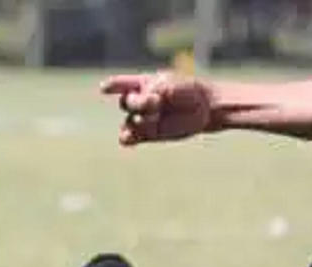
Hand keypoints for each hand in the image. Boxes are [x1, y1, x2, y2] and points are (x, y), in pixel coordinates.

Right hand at [99, 72, 213, 145]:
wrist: (206, 108)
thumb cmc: (189, 91)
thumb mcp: (172, 84)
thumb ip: (157, 90)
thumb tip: (145, 103)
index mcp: (143, 83)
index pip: (122, 84)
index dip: (114, 85)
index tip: (105, 88)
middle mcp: (139, 101)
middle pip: (126, 103)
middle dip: (138, 103)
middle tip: (156, 102)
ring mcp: (142, 118)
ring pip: (129, 121)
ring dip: (139, 120)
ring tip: (154, 118)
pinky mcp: (146, 135)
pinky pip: (128, 138)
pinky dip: (127, 138)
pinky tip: (130, 137)